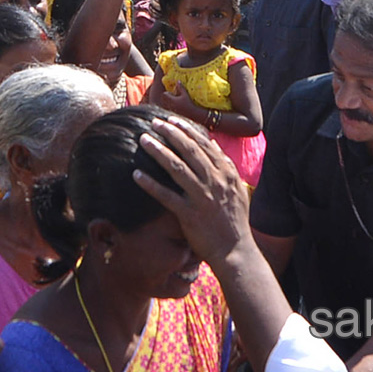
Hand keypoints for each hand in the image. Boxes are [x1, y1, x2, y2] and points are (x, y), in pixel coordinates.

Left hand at [133, 116, 250, 266]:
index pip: (204, 144)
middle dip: (170, 133)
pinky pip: (166, 196)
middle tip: (154, 123)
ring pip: (177, 168)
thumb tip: (213, 145)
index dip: (186, 130)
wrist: (235, 251)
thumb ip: (225, 166)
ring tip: (143, 140)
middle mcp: (215, 181)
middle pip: (189, 150)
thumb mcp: (236, 188)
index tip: (172, 120)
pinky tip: (136, 175)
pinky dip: (150, 184)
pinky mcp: (189, 215)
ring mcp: (202, 197)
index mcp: (226, 173)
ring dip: (159, 151)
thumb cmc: (234, 220)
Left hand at [157, 82, 202, 121]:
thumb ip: (181, 88)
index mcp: (172, 100)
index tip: (172, 93)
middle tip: (172, 96)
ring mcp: (171, 109)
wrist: (192, 113)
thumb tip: (178, 81)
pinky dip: (169, 106)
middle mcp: (170, 105)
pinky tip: (176, 105)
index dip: (167, 93)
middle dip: (166, 97)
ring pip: (164, 104)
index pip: (164, 95)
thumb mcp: (185, 94)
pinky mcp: (173, 112)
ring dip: (167, 101)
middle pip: (163, 99)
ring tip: (173, 100)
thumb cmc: (189, 103)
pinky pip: (167, 108)